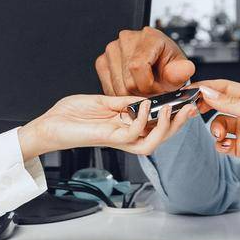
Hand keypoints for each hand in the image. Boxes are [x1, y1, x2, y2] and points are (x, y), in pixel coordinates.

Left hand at [20, 93, 200, 159]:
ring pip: (150, 143)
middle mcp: (124, 136)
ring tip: (172, 109)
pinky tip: (144, 106)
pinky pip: (131, 134)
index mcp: (125, 126)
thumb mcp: (103, 101)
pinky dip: (141, 120)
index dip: (174, 118)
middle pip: (159, 138)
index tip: (187, 104)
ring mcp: (117, 139)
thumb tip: (146, 96)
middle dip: (178, 126)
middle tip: (191, 110)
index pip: (156, 126)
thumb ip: (124, 101)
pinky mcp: (107, 138)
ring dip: (165, 128)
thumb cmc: (71, 114)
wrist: (49, 124)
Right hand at [95, 27, 195, 96]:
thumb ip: (182, 72)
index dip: (148, 85)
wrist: (158, 62)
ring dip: (131, 95)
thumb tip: (185, 70)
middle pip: (127, 81)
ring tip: (143, 88)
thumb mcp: (180, 68)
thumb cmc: (168, 64)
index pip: (138, 67)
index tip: (157, 89)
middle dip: (142, 93)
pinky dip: (120, 94)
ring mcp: (112, 49)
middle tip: (153, 91)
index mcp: (148, 37)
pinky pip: (108, 87)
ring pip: (117, 87)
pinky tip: (131, 88)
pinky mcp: (102, 61)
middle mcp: (127, 39)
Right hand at [194, 79, 239, 188]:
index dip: (207, 87)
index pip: (224, 87)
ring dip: (216, 129)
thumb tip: (208, 92)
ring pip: (219, 123)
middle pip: (219, 104)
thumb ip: (229, 102)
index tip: (191, 90)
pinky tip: (225, 145)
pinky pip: (222, 142)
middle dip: (207, 107)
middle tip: (197, 110)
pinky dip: (220, 143)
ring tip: (221, 134)